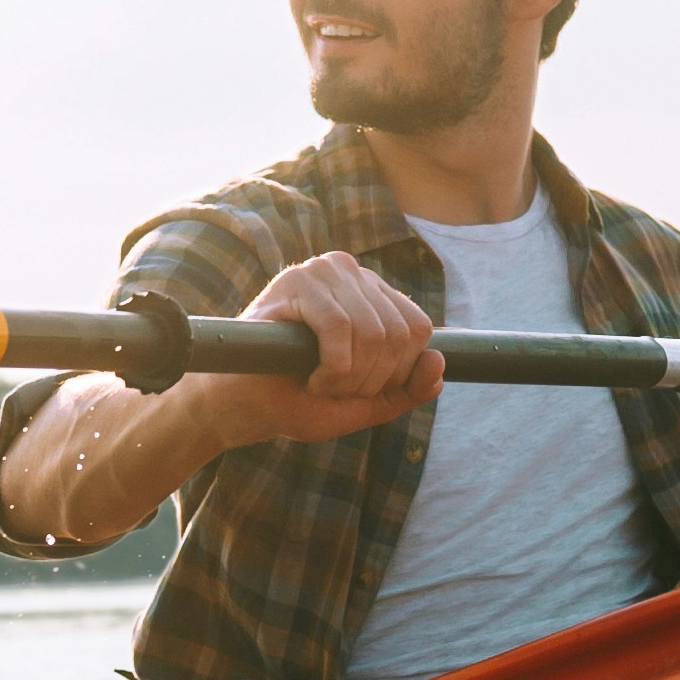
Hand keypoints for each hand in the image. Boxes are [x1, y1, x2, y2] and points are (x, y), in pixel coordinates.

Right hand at [212, 251, 442, 444]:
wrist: (239, 408)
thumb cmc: (296, 400)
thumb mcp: (362, 403)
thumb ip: (404, 390)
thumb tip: (439, 366)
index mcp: (371, 293)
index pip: (418, 328)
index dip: (396, 373)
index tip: (356, 389)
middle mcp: (351, 273)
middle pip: (398, 333)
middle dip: (371, 380)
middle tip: (333, 390)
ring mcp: (323, 271)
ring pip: (372, 332)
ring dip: (350, 378)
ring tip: (319, 384)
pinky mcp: (296, 280)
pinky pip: (341, 328)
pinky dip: (332, 368)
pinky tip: (310, 378)